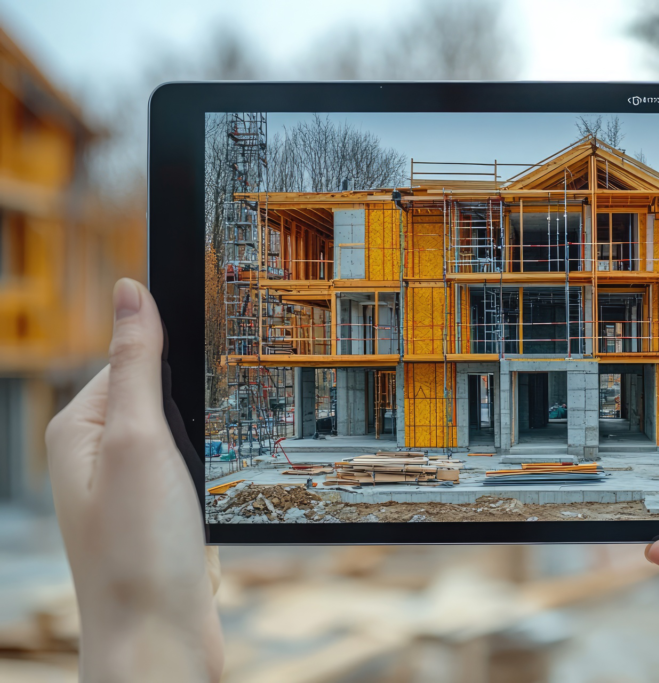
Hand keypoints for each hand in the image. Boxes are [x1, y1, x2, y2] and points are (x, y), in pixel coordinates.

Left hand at [46, 279, 222, 681]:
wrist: (159, 641)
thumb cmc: (138, 550)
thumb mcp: (137, 440)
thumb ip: (135, 363)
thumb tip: (129, 291)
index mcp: (78, 429)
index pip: (129, 356)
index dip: (175, 349)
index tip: (218, 345)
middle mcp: (98, 455)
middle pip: (159, 392)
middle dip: (197, 398)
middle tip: (227, 410)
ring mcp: (130, 486)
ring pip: (183, 431)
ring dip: (210, 436)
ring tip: (225, 454)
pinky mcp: (160, 512)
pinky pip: (193, 466)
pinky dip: (216, 466)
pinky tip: (226, 481)